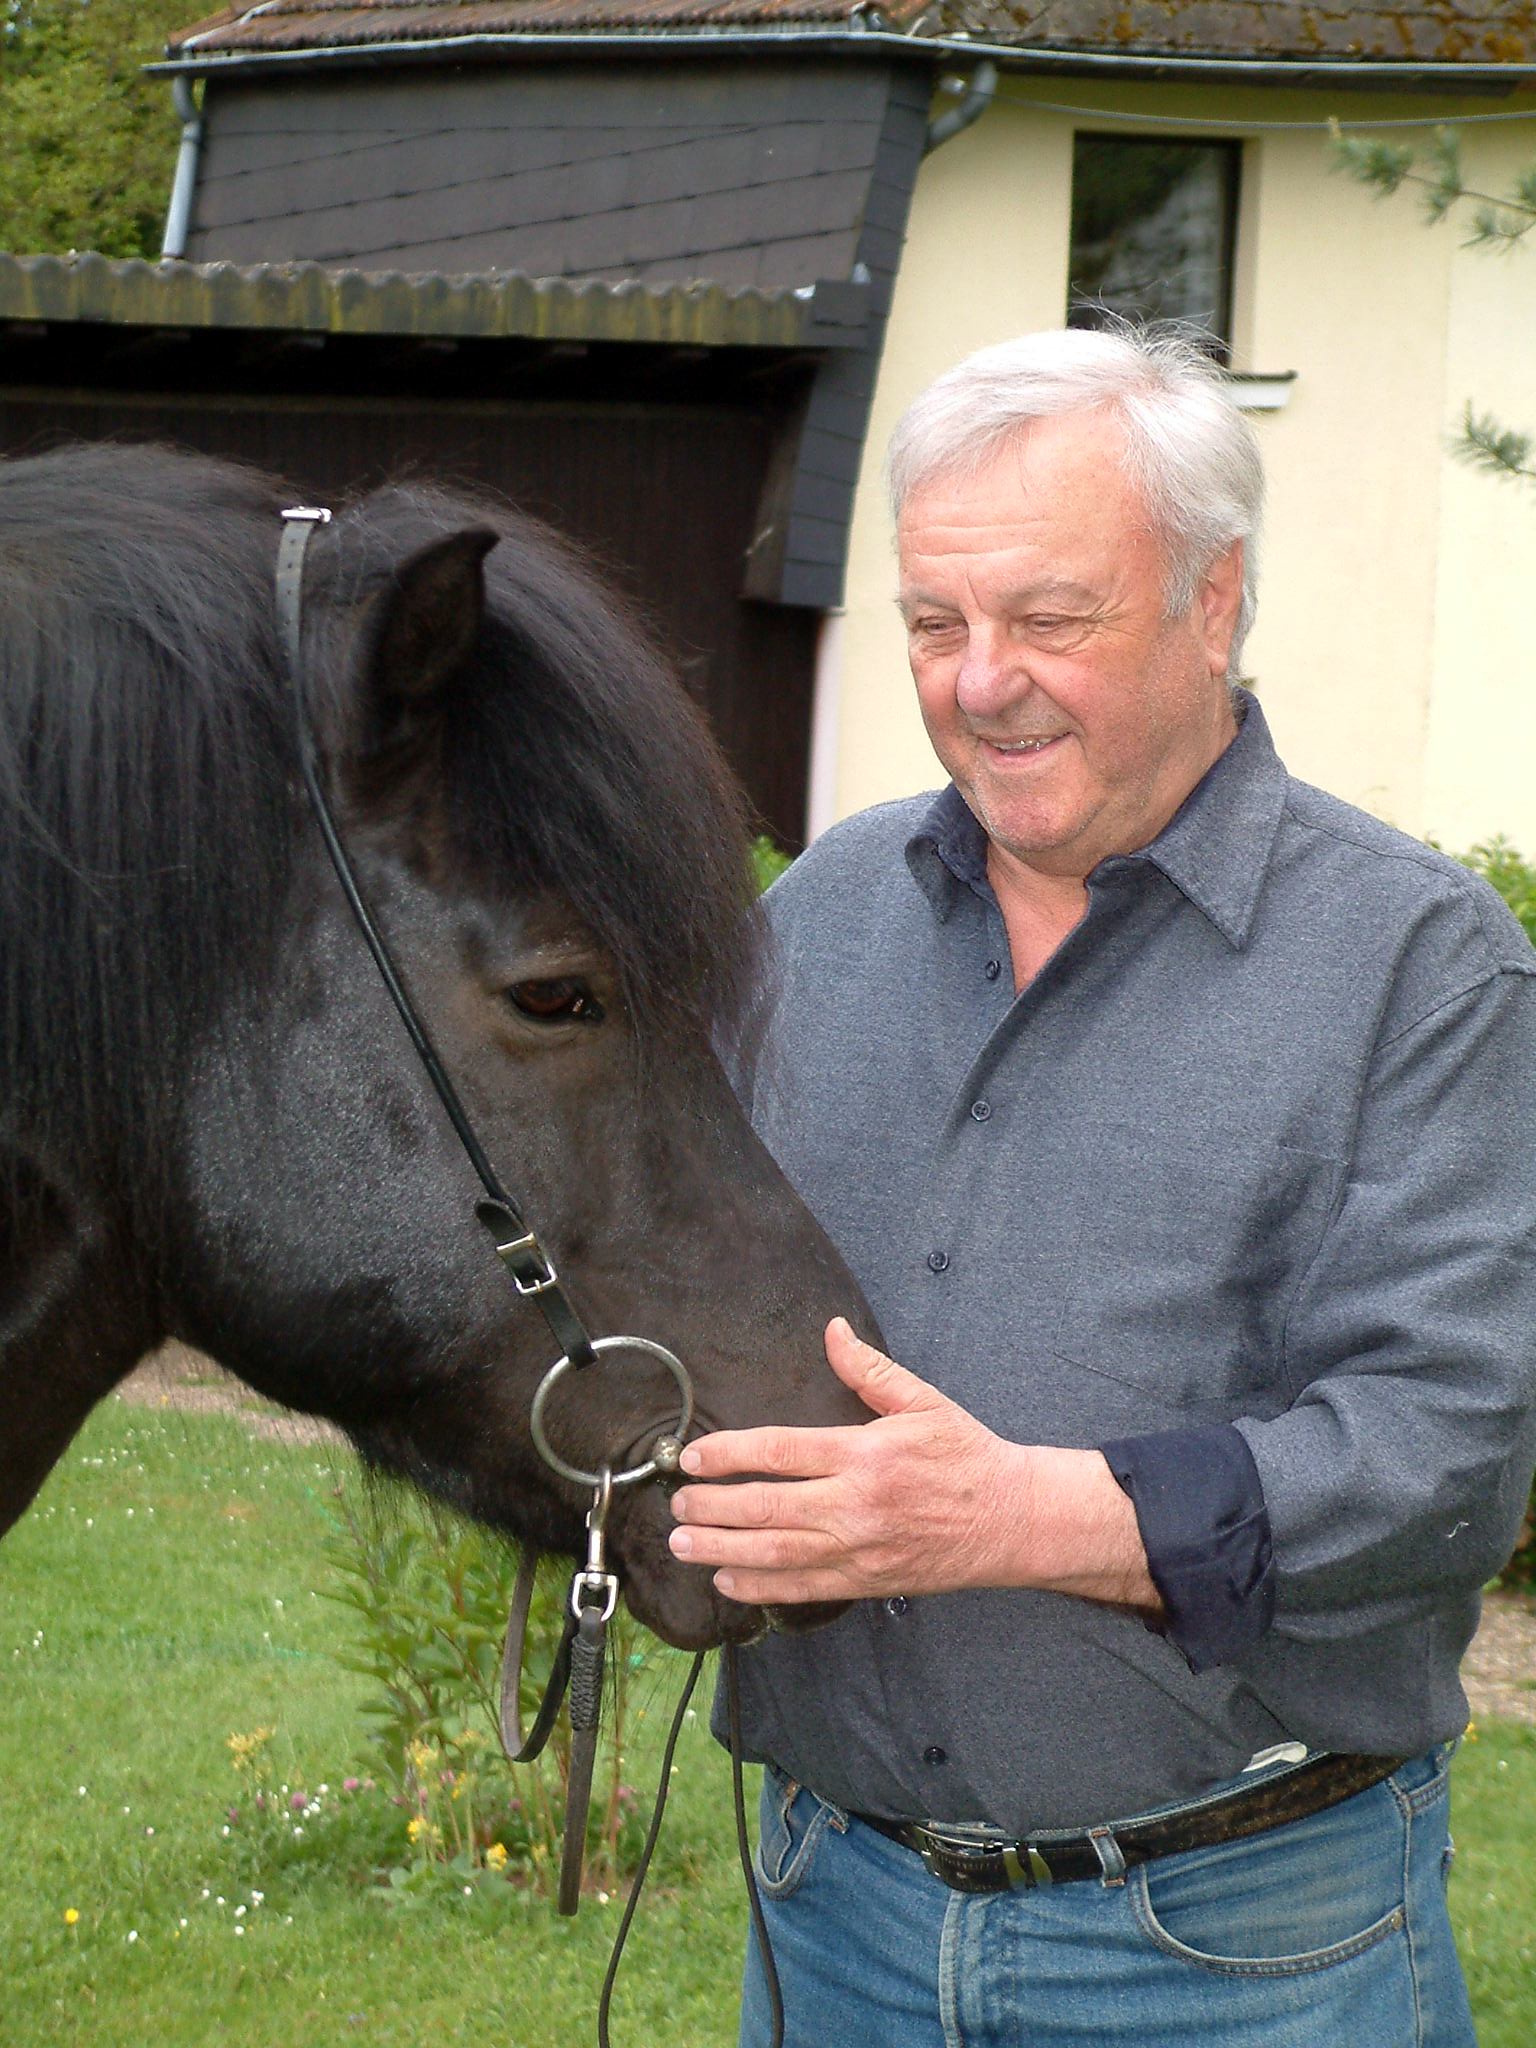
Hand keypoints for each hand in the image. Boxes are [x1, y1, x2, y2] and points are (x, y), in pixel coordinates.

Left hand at [667, 1319, 1158, 1611]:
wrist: (1011, 1519)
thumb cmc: (965, 1455)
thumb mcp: (921, 1400)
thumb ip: (869, 1369)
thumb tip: (832, 1330)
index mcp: (863, 1454)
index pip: (778, 1451)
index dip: (727, 1455)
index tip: (693, 1458)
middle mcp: (855, 1504)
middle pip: (765, 1507)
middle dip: (711, 1506)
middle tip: (676, 1503)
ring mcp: (859, 1549)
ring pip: (775, 1553)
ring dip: (722, 1549)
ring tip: (683, 1542)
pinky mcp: (867, 1581)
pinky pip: (803, 1588)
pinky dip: (761, 1587)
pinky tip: (728, 1579)